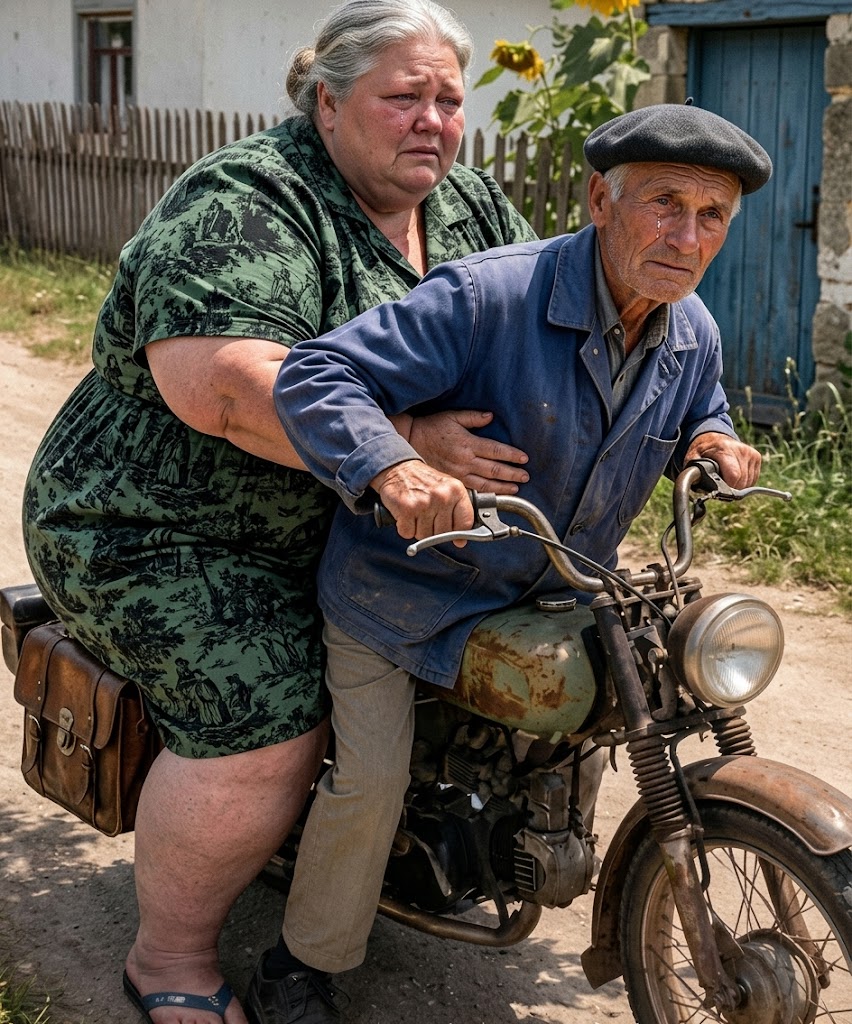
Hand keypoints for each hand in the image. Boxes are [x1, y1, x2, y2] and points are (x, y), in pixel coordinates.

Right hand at [371, 460, 473, 547]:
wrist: (398, 468)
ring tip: (417, 513)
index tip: (455, 536)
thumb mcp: (447, 489)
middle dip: (434, 530)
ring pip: (425, 536)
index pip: (465, 523)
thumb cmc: (423, 481)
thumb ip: (457, 512)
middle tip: (428, 516)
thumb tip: (460, 541)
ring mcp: (424, 503)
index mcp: (456, 490)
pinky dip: (405, 528)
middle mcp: (442, 496)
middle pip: (443, 534)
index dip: (459, 533)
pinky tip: (406, 515)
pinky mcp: (406, 509)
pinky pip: (408, 534)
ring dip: (418, 529)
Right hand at [407, 410, 528, 493]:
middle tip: (525, 476)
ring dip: (502, 487)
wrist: (410, 441)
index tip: (524, 458)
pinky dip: (485, 493)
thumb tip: (490, 417)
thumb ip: (473, 417)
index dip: (512, 455)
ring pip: (485, 484)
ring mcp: (458, 473)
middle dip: (512, 474)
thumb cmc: (431, 427)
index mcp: (467, 443)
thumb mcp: (453, 416)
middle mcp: (464, 460)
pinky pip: (472, 490)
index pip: (496, 450)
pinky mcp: (452, 481)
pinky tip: (494, 494)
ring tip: (515, 488)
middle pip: (494, 469)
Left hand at [685, 432, 761, 487]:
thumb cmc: (702, 450)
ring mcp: (751, 453)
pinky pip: (753, 479)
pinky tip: (734, 476)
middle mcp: (741, 450)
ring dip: (737, 486)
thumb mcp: (693, 458)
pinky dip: (744, 482)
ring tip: (726, 478)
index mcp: (724, 449)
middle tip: (720, 484)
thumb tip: (694, 484)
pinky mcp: (756, 457)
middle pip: (742, 481)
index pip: (734, 476)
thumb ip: (694, 471)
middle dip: (731, 488)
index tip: (718, 488)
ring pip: (748, 482)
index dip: (726, 487)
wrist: (713, 438)